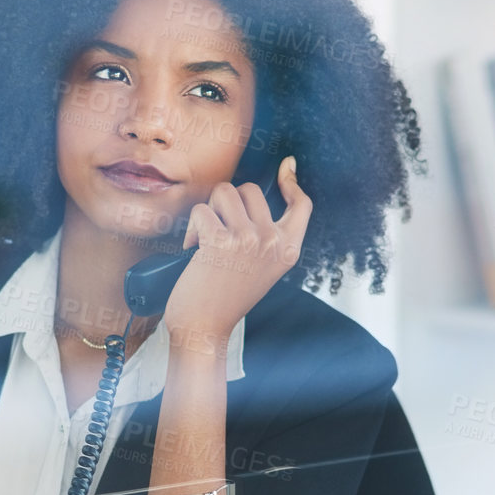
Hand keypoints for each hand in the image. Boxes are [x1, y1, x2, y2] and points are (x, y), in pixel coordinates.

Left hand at [163, 155, 310, 350]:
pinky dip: (191, 228)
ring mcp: (250, 239)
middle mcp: (274, 242)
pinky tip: (192, 249)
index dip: (293, 182)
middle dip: (228, 202)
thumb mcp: (261, 268)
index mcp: (288, 250)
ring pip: (225, 192)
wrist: (205, 328)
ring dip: (208, 210)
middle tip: (218, 229)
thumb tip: (254, 197)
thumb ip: (267, 237)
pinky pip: (202, 210)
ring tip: (204, 237)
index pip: (302, 205)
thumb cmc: (226, 297)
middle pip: (251, 189)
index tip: (286, 166)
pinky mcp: (221, 241)